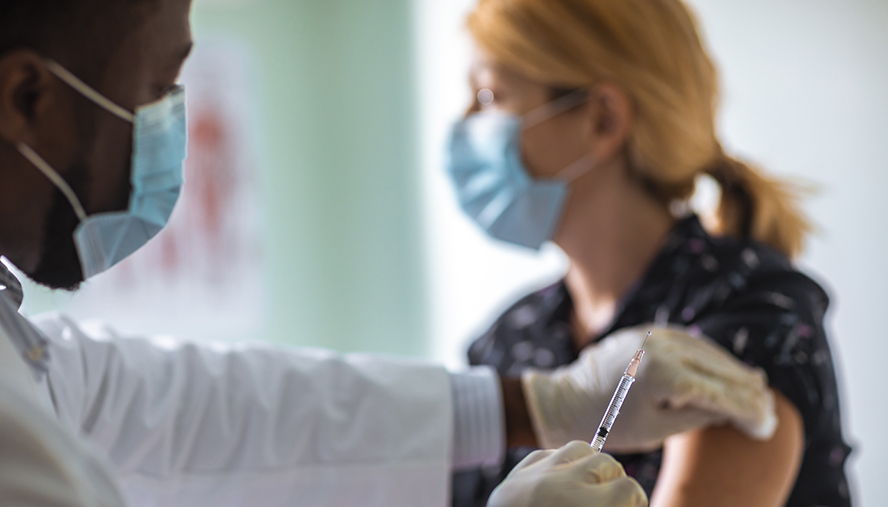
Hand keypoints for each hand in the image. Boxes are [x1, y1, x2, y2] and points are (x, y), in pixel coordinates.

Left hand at [488, 441, 646, 506]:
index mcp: (588, 506)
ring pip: (579, 448)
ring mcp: (536, 475)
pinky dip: (556, 466)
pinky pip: (546, 454)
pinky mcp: (515, 476)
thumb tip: (631, 502)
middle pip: (607, 463)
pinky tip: (558, 485)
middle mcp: (562, 485)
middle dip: (613, 482)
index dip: (634, 502)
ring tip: (585, 489)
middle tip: (609, 501)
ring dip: (587, 466)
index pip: (630, 488)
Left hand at [522, 325, 775, 452]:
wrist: (566, 400)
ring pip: (706, 351)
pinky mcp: (646, 332)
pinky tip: (725, 367)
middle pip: (718, 368)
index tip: (766, 425)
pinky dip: (710, 355)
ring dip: (732, 369)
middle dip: (746, 390)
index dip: (747, 411)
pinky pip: (688, 341)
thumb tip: (737, 407)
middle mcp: (661, 348)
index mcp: (664, 376)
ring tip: (755, 387)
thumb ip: (699, 413)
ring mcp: (653, 336)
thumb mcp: (659, 429)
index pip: (720, 393)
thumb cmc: (611, 423)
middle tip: (768, 408)